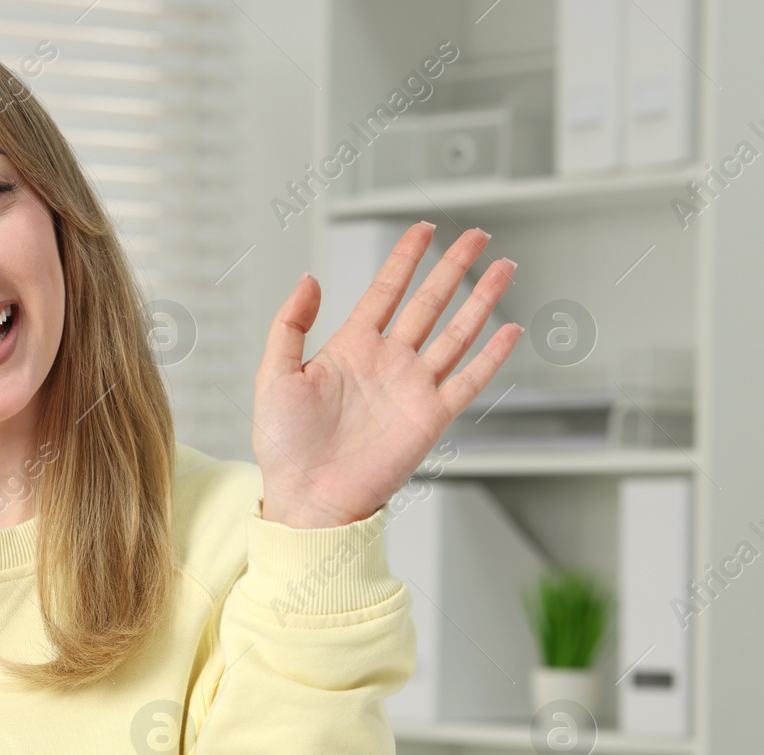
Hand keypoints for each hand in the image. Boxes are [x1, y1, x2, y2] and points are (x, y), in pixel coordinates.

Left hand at [252, 222, 521, 528]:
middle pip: (429, 302)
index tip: (424, 228)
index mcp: (350, 348)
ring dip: (481, 300)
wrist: (306, 497)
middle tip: (477, 235)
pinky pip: (468, 380)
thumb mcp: (273, 375)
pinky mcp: (430, 418)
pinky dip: (491, 356)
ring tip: (504, 267)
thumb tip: (309, 278)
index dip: (405, 258)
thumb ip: (289, 324)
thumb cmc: (284, 446)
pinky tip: (510, 329)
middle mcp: (387, 363)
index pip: (386, 290)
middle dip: (453, 267)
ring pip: (456, 333)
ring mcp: (412, 388)